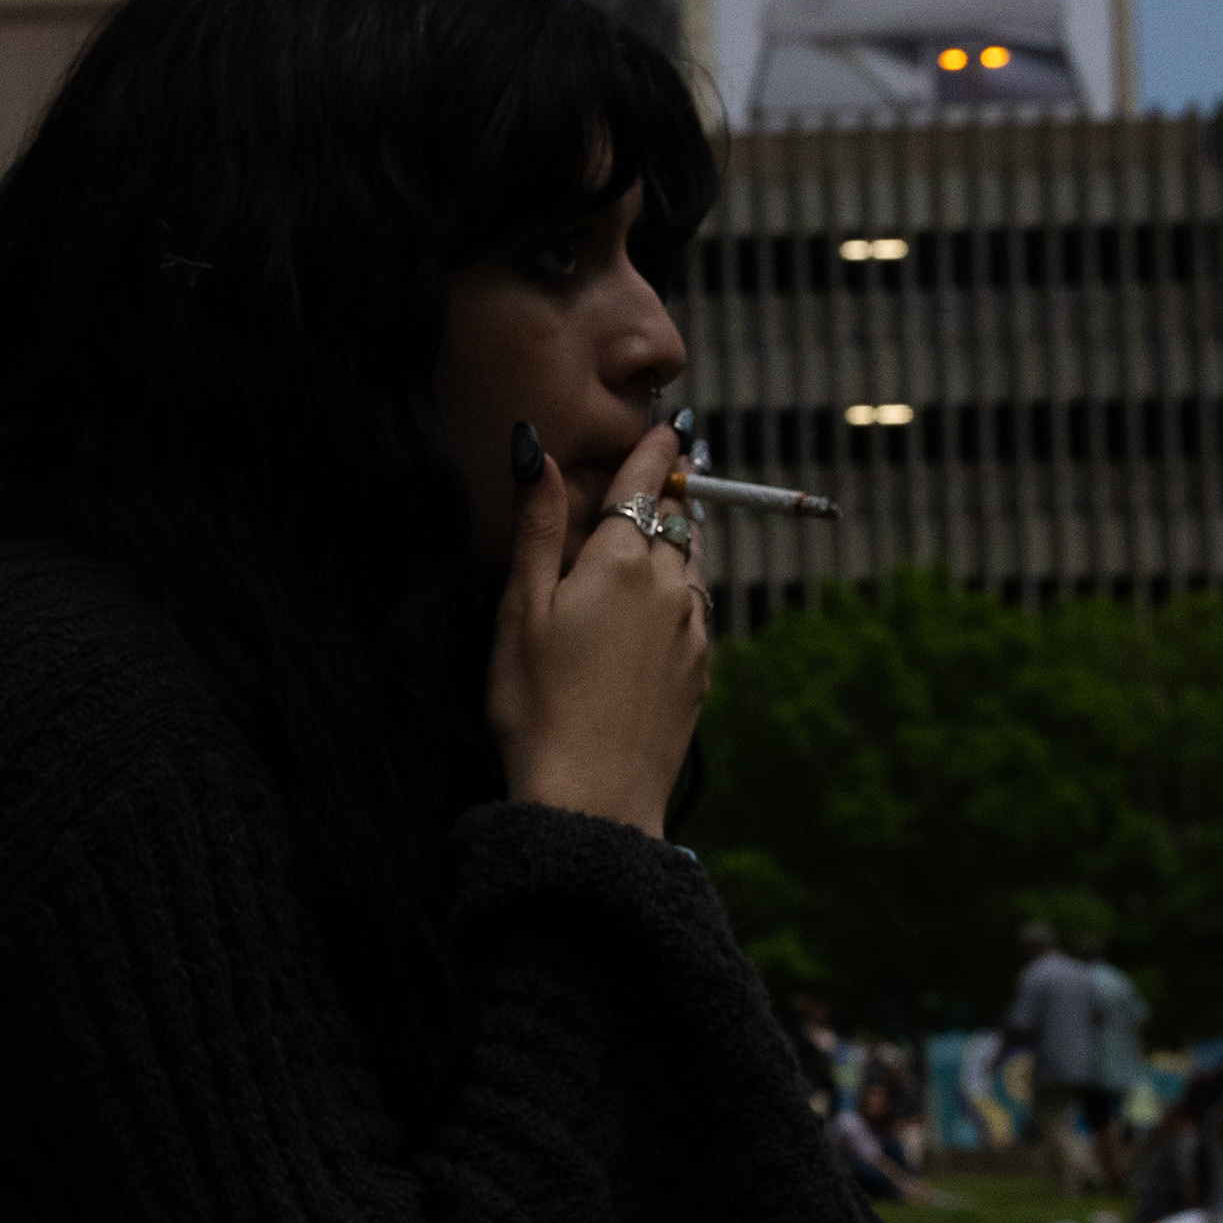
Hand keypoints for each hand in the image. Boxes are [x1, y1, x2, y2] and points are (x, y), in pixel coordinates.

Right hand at [487, 418, 707, 833]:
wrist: (592, 797)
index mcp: (623, 562)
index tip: (670, 425)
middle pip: (679, 519)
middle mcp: (672, 587)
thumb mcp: (521, 609)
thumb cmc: (537, 704)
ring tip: (658, 535)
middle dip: (668, 494)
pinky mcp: (701, 671)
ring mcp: (694, 631)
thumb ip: (538, 526)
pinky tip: (651, 612)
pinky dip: (680, 593)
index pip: (649, 482)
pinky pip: (696, 612)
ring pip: (694, 564)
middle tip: (658, 476)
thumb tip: (538, 450)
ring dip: (679, 540)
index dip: (657, 449)